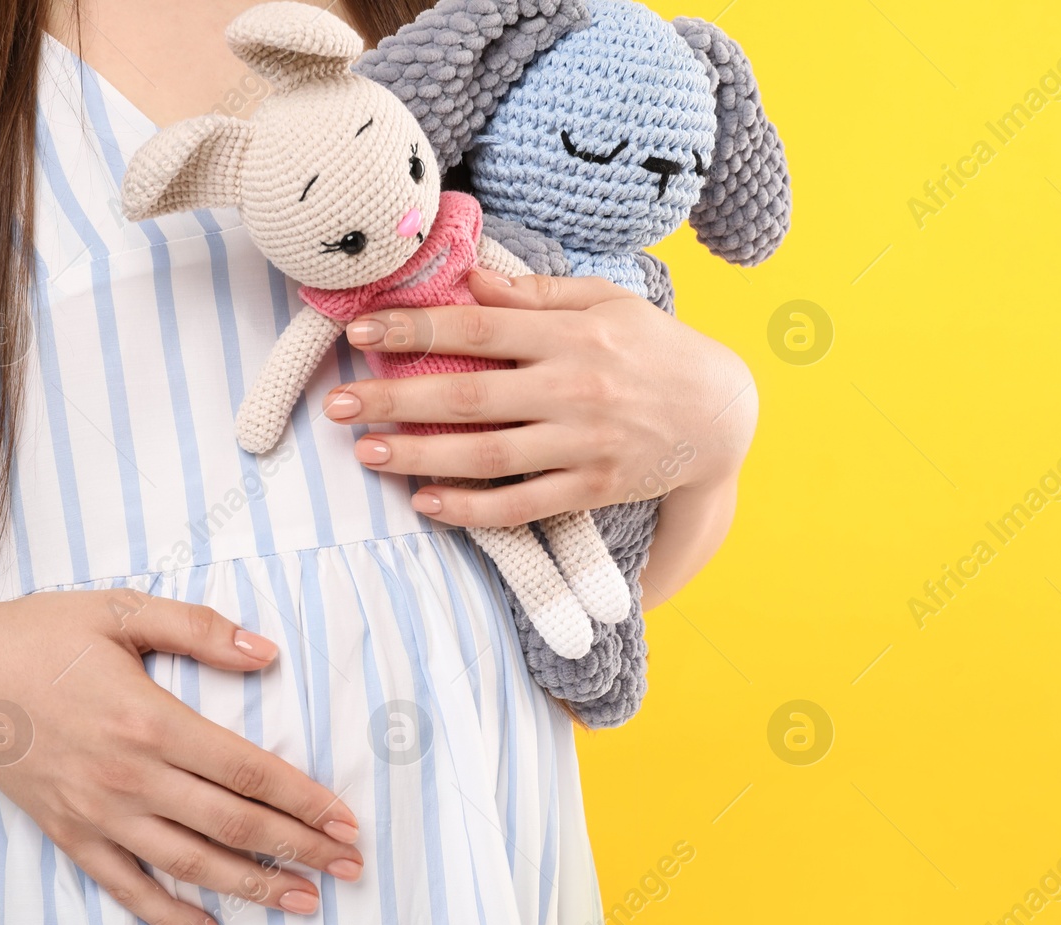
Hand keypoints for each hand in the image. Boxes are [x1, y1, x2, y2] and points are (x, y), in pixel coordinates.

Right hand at [0, 589, 362, 924]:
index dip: (304, 799)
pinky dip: (169, 916)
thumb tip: (268, 651)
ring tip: (305, 900)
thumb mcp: (122, 612)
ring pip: (191, 864)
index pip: (248, 772)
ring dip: (253, 887)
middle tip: (350, 866)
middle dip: (299, 848)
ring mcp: (99, 814)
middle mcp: (130, 778)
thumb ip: (199, 628)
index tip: (346, 819)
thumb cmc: (40, 638)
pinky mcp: (71, 836)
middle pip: (233, 826)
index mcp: (152, 721)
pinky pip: (126, 889)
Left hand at [323, 270, 757, 526]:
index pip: (477, 330)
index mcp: (572, 334)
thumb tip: (469, 279)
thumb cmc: (657, 348)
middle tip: (338, 405)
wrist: (722, 413)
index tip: (362, 335)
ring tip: (367, 454)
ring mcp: (584, 444)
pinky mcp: (594, 489)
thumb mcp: (607, 301)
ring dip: (421, 456)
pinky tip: (428, 503)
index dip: (414, 331)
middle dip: (396, 400)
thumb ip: (537, 294)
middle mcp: (574, 388)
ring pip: (488, 455)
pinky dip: (473, 509)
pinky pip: (523, 504)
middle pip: (469, 395)